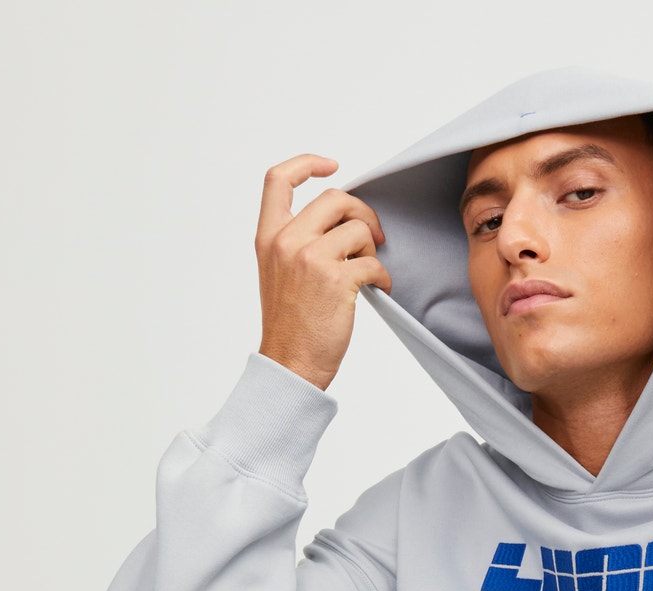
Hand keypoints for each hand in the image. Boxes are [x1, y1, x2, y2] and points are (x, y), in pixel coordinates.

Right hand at [254, 154, 391, 389]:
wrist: (290, 364)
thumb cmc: (290, 325)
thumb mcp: (278, 273)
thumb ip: (297, 241)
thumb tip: (339, 222)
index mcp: (268, 237)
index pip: (278, 179)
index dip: (306, 164)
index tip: (331, 166)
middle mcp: (286, 242)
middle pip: (334, 198)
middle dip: (362, 212)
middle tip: (373, 235)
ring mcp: (311, 259)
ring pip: (357, 228)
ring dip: (373, 247)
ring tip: (369, 270)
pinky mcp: (337, 280)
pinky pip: (373, 262)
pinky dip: (383, 276)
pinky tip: (379, 289)